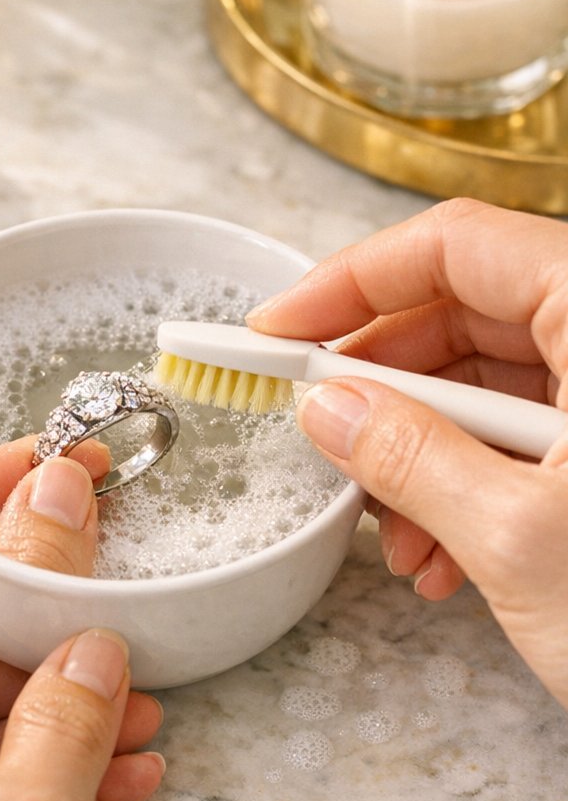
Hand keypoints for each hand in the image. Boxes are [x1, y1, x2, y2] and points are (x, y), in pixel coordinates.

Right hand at [246, 198, 567, 707]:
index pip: (456, 246)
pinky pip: (514, 436)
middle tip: (320, 433)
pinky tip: (440, 554)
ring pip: (482, 384)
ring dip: (414, 453)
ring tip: (392, 534)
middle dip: (380, 386)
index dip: (350, 281)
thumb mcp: (521, 539)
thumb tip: (325, 406)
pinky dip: (460, 484)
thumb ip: (409, 457)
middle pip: (461, 315)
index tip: (279, 330)